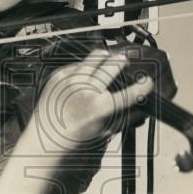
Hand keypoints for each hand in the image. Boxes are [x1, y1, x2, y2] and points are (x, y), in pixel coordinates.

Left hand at [30, 46, 153, 149]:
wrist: (45, 136)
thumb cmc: (73, 136)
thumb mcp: (103, 131)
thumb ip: (125, 118)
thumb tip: (143, 109)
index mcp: (97, 108)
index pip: (128, 94)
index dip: (143, 86)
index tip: (147, 82)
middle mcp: (84, 91)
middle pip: (113, 64)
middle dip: (123, 62)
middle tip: (125, 63)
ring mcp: (70, 81)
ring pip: (96, 56)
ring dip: (106, 58)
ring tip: (110, 60)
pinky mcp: (60, 76)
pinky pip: (78, 63)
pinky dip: (86, 67)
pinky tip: (86, 76)